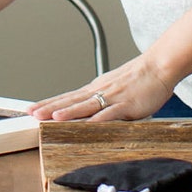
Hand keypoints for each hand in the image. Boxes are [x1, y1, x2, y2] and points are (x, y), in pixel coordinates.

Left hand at [31, 49, 181, 124]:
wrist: (159, 66)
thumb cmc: (140, 78)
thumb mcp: (114, 88)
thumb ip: (101, 99)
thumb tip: (89, 111)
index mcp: (95, 89)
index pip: (67, 97)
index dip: (49, 103)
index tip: (31, 108)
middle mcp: (99, 92)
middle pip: (70, 101)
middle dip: (50, 108)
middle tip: (31, 113)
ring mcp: (112, 98)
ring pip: (86, 106)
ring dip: (68, 112)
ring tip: (51, 117)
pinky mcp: (126, 104)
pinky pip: (110, 113)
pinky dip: (98, 119)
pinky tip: (87, 124)